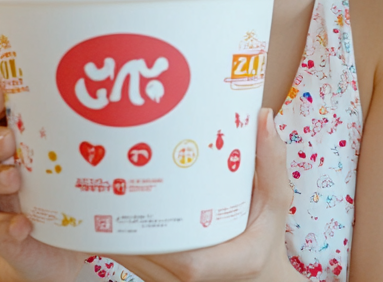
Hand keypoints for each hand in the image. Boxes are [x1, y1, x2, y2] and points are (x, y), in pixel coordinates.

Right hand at [0, 85, 86, 281]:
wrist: (57, 253)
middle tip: (8, 140)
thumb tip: (141, 127)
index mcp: (12, 140)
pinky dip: (3, 225)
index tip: (1, 93)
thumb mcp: (76, 166)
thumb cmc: (67, 198)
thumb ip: (92, 145)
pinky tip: (22, 224)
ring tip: (14, 179)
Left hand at [109, 109, 297, 281]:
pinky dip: (124, 240)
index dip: (153, 231)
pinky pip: (134, 264)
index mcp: (224, 264)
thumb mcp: (275, 204)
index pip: (183, 258)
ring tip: (107, 188)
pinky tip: (115, 211)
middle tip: (111, 176)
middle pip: (144, 256)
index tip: (138, 193)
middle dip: (123, 219)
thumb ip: (270, 163)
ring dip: (117, 229)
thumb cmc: (266, 245)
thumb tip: (263, 118)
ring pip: (133, 262)